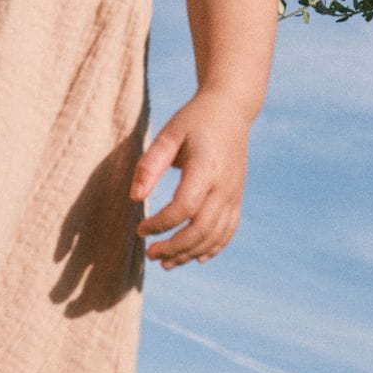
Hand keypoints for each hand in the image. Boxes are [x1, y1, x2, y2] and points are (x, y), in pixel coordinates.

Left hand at [129, 93, 251, 267]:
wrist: (231, 110)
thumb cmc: (193, 120)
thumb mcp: (168, 135)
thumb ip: (150, 165)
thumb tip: (134, 199)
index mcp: (207, 168)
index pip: (185, 207)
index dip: (161, 223)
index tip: (140, 228)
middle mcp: (225, 185)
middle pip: (202, 229)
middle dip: (175, 248)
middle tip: (150, 254)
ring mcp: (235, 194)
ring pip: (215, 236)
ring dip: (190, 253)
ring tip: (165, 263)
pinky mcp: (238, 198)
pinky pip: (228, 231)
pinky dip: (212, 249)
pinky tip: (195, 258)